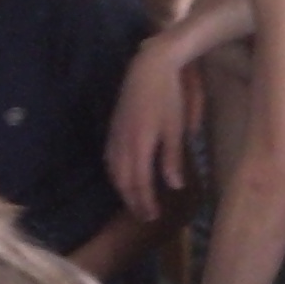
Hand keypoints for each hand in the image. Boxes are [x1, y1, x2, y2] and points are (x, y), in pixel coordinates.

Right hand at [108, 39, 191, 220]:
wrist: (148, 67)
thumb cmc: (167, 96)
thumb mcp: (174, 128)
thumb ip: (172, 158)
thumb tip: (174, 186)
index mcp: (139, 145)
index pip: (139, 183)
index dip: (145, 202)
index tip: (153, 216)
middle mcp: (122, 144)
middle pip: (123, 181)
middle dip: (133, 201)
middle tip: (144, 216)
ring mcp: (115, 135)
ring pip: (114, 171)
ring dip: (123, 190)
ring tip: (134, 202)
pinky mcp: (113, 128)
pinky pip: (110, 159)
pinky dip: (115, 174)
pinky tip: (122, 178)